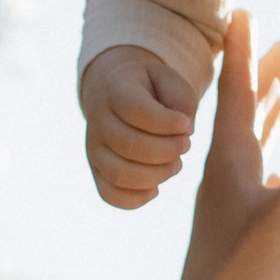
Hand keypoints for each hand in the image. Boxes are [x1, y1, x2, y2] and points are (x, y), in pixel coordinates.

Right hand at [82, 43, 214, 209]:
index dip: (166, 123)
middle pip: (129, 145)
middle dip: (167, 150)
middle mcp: (98, 121)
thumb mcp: (170, 80)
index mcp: (116, 91)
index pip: (137, 111)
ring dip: (157, 175)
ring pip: (119, 174)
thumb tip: (185, 132)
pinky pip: (110, 195)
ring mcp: (94, 149)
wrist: (114, 93)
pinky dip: (136, 199)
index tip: (186, 124)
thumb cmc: (150, 89)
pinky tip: (156, 187)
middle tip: (185, 144)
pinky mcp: (97, 171)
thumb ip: (183, 100)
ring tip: (176, 164)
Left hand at [151, 12, 279, 279]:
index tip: (241, 7)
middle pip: (247, 109)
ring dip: (271, 107)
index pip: (236, 93)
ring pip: (254, 140)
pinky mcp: (248, 233)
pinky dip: (276, 153)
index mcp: (228, 166)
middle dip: (264, 70)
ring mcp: (235, 206)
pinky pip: (263, 175)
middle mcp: (227, 179)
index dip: (243, 51)